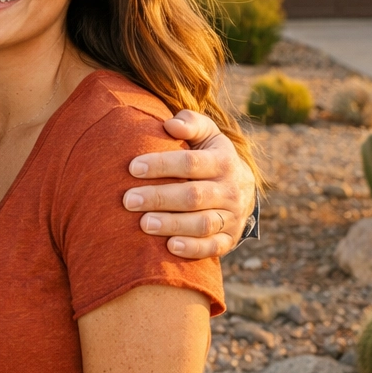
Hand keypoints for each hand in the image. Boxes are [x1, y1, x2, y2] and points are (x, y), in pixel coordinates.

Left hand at [125, 109, 256, 259]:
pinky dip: (193, 248)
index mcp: (223, 161)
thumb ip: (190, 124)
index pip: (191, 162)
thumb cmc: (210, 156)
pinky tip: (170, 246)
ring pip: (203, 223)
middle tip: (128, 200)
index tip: (133, 168)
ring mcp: (232, 216)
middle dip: (159, 198)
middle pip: (193, 195)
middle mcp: (231, 190)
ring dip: (172, 224)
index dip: (162, 165)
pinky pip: (213, 247)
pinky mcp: (230, 239)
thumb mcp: (207, 135)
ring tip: (144, 224)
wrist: (242, 188)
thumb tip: (170, 124)